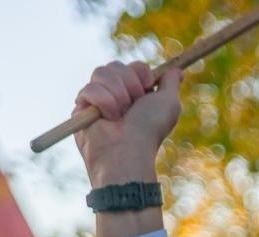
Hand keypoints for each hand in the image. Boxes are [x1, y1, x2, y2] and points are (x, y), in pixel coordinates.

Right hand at [73, 61, 182, 185]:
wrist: (128, 149)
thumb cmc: (150, 129)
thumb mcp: (168, 104)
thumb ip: (171, 84)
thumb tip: (177, 71)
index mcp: (137, 93)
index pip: (134, 66)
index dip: (141, 73)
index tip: (148, 87)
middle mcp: (117, 93)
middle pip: (116, 65)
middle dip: (129, 84)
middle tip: (133, 106)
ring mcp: (97, 99)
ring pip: (101, 72)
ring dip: (117, 94)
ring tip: (120, 115)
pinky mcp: (81, 106)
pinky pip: (89, 88)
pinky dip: (103, 102)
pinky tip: (107, 119)